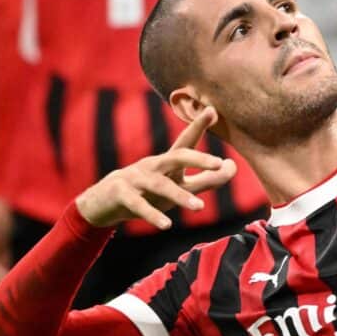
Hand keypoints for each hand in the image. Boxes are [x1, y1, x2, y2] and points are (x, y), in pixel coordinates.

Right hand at [75, 107, 236, 228]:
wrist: (103, 202)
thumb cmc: (148, 191)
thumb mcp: (177, 184)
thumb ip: (206, 179)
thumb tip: (232, 167)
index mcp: (168, 162)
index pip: (186, 142)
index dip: (198, 126)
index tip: (212, 110)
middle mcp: (154, 166)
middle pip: (176, 156)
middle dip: (197, 158)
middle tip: (218, 163)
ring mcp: (136, 179)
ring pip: (160, 184)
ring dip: (180, 195)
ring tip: (200, 207)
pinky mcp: (122, 195)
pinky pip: (138, 205)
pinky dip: (152, 215)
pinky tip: (166, 225)